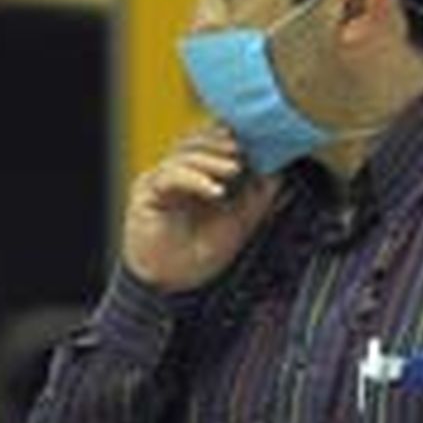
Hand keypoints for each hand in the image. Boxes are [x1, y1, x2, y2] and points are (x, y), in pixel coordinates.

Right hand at [122, 126, 279, 293]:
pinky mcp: (145, 194)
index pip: (209, 144)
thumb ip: (257, 195)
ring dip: (211, 159)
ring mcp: (158, 182)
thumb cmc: (200, 255)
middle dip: (220, 144)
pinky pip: (170, 176)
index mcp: (195, 177)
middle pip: (193, 142)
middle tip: (243, 150)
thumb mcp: (240, 221)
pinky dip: (195, 179)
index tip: (254, 139)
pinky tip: (215, 190)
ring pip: (182, 155)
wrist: (172, 284)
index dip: (228, 138)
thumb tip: (277, 168)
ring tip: (234, 168)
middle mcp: (173, 175)